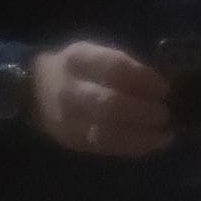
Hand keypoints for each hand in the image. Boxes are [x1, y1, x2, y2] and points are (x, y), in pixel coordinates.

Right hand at [31, 41, 171, 157]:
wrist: (34, 93)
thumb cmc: (76, 69)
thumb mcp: (93, 53)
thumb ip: (122, 66)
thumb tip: (161, 84)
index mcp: (78, 60)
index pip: (113, 68)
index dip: (143, 79)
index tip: (164, 87)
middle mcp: (71, 91)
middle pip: (109, 104)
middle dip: (143, 111)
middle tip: (166, 113)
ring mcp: (71, 120)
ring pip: (108, 133)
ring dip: (142, 135)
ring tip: (165, 134)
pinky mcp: (76, 141)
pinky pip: (108, 147)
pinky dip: (135, 146)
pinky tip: (154, 143)